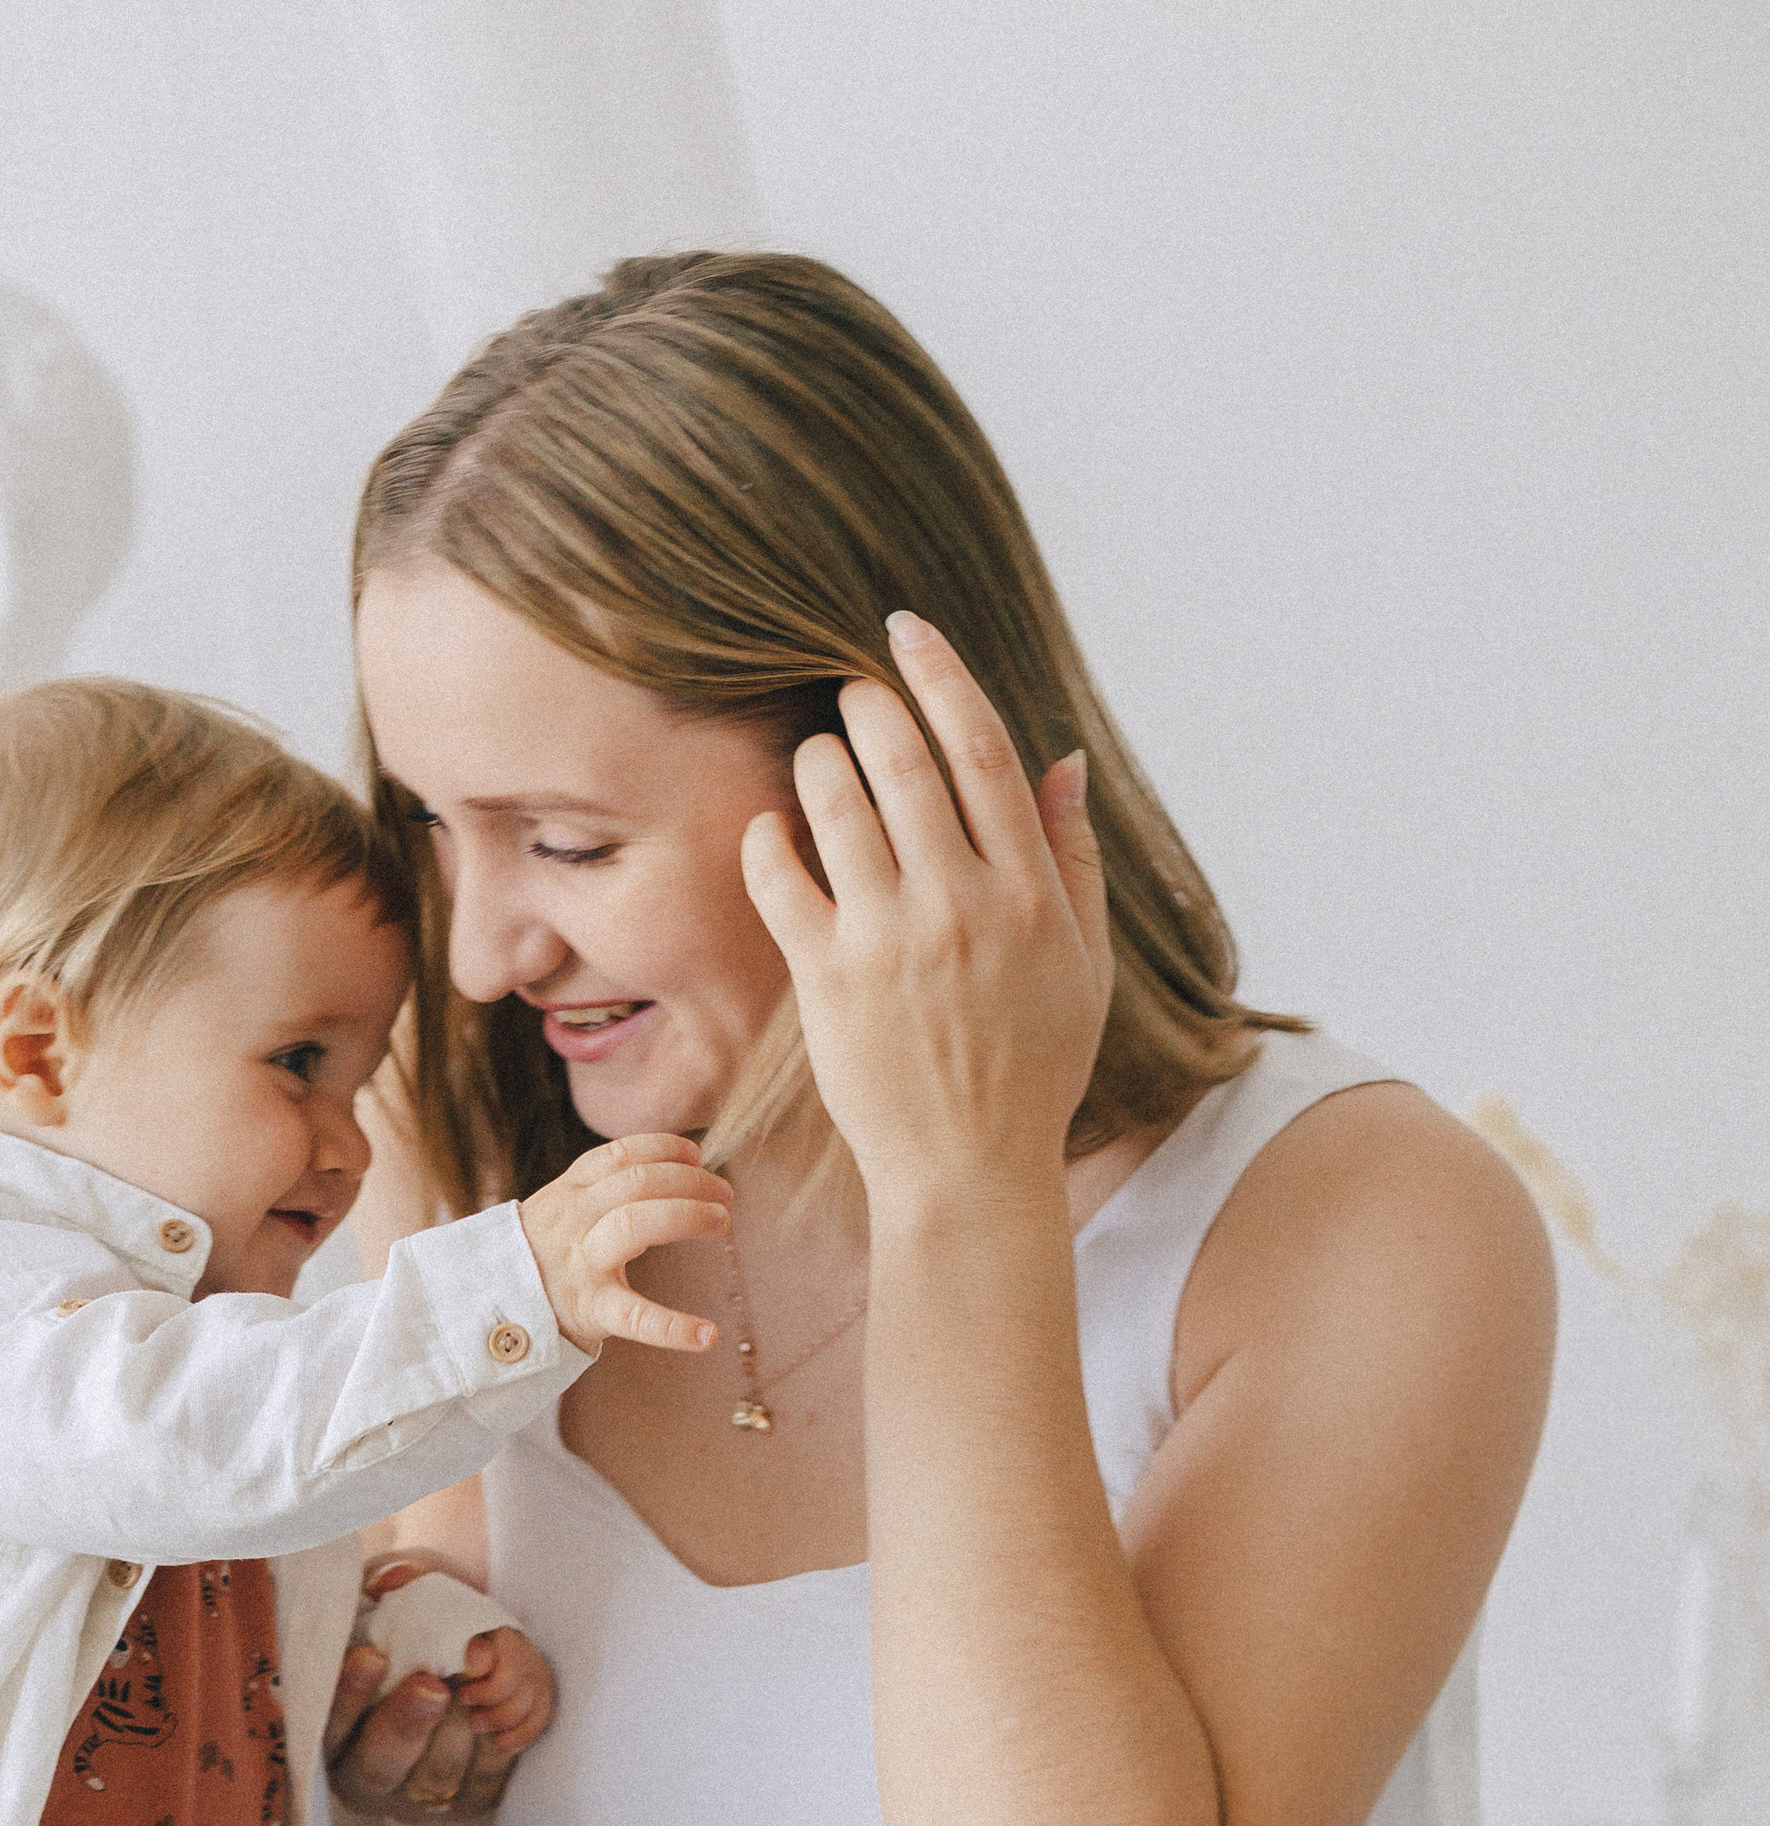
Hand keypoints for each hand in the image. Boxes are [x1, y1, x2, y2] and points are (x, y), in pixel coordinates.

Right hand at [324, 1555, 556, 1822]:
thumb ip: (389, 1580)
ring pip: (438, 1774)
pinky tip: (500, 1698)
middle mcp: (367, 1774)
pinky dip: (501, 1734)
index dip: (347, 1695)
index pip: (326, 1724)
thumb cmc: (420, 1614)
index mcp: (330, 1731)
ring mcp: (420, 1794)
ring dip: (461, 1725)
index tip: (372, 1655)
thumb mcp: (400, 1589)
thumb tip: (391, 1580)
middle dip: (407, 1723)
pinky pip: (487, 1778)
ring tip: (476, 1680)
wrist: (474, 1636)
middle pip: (379, 1765)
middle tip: (434, 1684)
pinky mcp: (472, 1797)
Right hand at [518, 1138, 730, 1355]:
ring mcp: (579, 1264)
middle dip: (688, 1180)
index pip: (620, 1155)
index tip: (696, 1154)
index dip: (664, 1148)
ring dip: (685, 1215)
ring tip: (721, 1222)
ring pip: (634, 1224)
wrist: (486, 1313)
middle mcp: (572, 1220)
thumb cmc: (537, 1263)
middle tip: (725, 1195)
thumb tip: (671, 1175)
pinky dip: (673, 1328)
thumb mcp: (558, 1215)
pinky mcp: (588, 1310)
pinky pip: (634, 1317)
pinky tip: (707, 1336)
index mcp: (568, 1194)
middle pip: (637, 1182)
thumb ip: (601, 1194)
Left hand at [738, 616, 1110, 1205]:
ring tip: (815, 758)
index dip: (940, 674)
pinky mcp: (827, 981)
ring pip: (837, 806)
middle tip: (850, 690)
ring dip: (817, 760)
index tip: (905, 629)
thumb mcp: (1083, 964)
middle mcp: (959, 906)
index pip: (981, 750)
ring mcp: (888, 942)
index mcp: (1028, 894)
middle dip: (868, 703)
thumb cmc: (1032, 1068)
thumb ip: (1074, 858)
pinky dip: (768, 840)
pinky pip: (782, 880)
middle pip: (903, 761)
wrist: (969, 1170)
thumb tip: (1063, 757)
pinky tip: (772, 830)